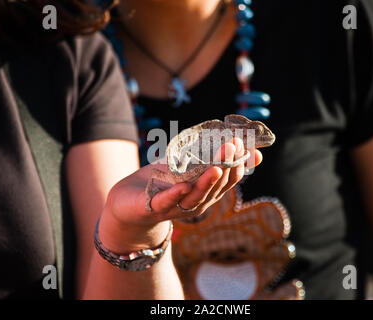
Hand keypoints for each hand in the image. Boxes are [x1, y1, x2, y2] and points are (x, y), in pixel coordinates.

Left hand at [98, 138, 262, 252]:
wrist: (127, 204)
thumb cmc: (161, 182)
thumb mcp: (187, 166)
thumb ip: (210, 156)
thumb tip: (245, 145)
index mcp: (205, 191)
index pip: (229, 179)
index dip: (238, 163)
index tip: (243, 143)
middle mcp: (195, 202)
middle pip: (216, 187)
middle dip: (226, 166)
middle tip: (233, 145)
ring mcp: (175, 207)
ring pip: (196, 197)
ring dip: (207, 182)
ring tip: (217, 167)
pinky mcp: (153, 207)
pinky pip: (166, 202)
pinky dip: (175, 195)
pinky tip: (183, 186)